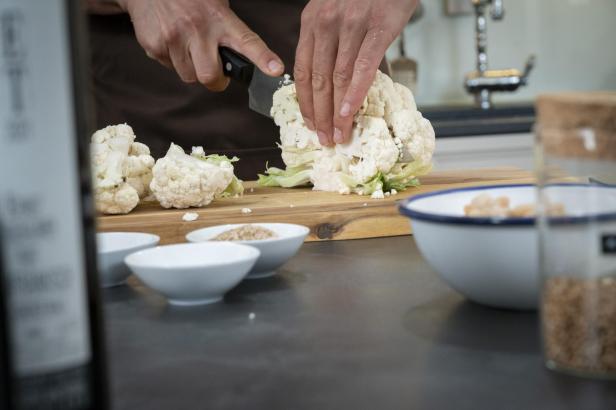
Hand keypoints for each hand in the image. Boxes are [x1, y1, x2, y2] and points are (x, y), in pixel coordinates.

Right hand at [116, 0, 283, 90]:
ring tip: (189, 48)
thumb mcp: (215, 4)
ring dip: (193, 69)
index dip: (263, 58)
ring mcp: (174, 38)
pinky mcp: (155, 45)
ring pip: (189, 76)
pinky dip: (173, 60)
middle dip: (215, 81)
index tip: (276, 70)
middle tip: (216, 73)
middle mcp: (197, 29)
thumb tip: (242, 59)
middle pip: (210, 77)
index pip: (247, 41)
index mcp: (220, 18)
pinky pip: (170, 68)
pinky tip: (172, 41)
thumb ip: (228, 30)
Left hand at [295, 0, 417, 145]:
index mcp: (312, 22)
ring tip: (339, 135)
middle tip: (324, 139)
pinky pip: (363, 67)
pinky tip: (349, 113)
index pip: (303, 71)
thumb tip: (342, 83)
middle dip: (319, 115)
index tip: (309, 124)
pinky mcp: (377, 27)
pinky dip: (355, 94)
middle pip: (319, 79)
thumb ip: (336, 43)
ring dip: (336, 113)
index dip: (306, 102)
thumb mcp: (339, 10)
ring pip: (338, 78)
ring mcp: (351, 25)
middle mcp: (326, 24)